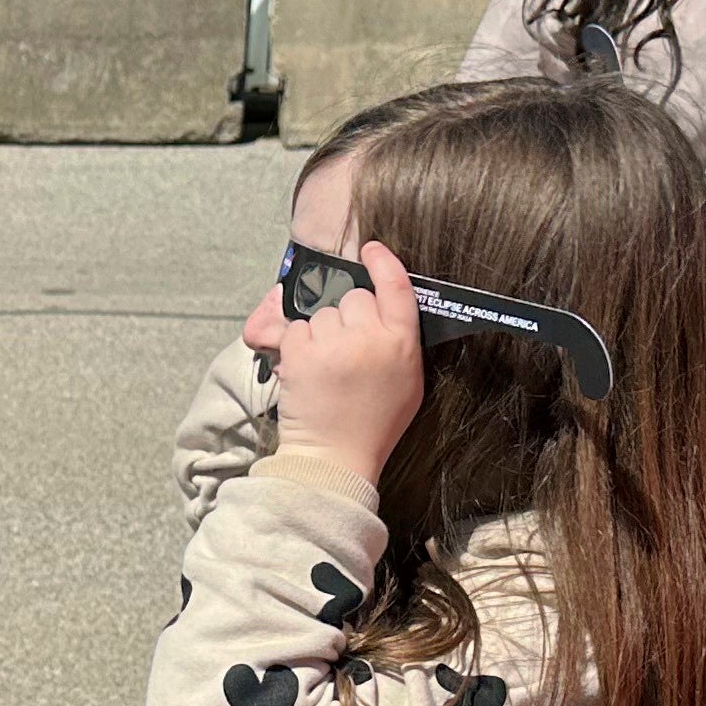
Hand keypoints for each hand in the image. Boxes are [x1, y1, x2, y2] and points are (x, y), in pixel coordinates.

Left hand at [243, 242, 421, 485]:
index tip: (373, 249)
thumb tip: (384, 306)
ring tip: (327, 366)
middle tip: (347, 351)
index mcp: (402, 343)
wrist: (336, 456)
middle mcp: (370, 338)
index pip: (396, 286)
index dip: (384, 263)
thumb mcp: (408, 382)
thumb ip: (400, 341)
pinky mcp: (301, 352)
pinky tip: (309, 368)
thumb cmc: (374, 423)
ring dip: (322, 332)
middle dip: (348, 317)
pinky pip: (297, 328)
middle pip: (355, 298)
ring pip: (323, 313)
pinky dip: (299, 344)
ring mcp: (334, 344)